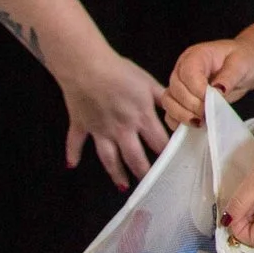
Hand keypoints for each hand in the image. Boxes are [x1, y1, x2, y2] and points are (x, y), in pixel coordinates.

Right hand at [54, 43, 170, 191]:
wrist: (86, 66)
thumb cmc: (121, 71)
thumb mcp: (149, 82)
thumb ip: (165, 99)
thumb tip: (181, 111)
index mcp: (141, 118)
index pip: (159, 142)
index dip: (168, 154)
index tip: (175, 165)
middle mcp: (121, 129)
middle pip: (134, 157)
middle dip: (144, 172)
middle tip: (151, 184)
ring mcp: (99, 130)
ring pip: (108, 158)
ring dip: (115, 173)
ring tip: (122, 187)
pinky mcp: (81, 124)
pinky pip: (76, 142)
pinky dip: (72, 154)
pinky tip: (72, 165)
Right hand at [164, 40, 253, 126]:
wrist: (245, 66)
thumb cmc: (243, 59)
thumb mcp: (242, 64)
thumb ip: (229, 76)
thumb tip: (218, 91)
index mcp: (196, 55)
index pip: (187, 73)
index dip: (197, 90)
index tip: (213, 99)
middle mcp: (182, 69)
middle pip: (175, 89)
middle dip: (192, 105)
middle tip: (209, 113)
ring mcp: (180, 84)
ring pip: (168, 101)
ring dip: (182, 115)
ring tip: (201, 122)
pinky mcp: (181, 99)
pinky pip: (170, 112)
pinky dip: (177, 121)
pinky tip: (193, 126)